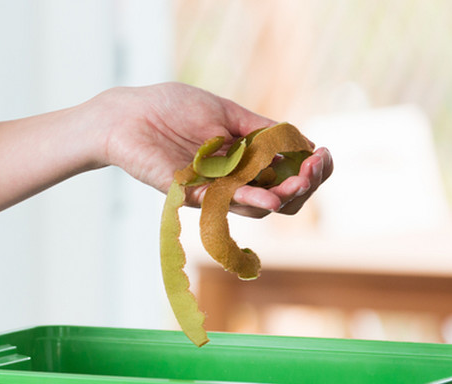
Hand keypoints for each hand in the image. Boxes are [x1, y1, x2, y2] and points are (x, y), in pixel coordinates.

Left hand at [93, 83, 332, 217]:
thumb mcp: (226, 112)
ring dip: (282, 196)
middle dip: (303, 186)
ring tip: (298, 184)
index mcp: (244, 160)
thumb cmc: (171, 108)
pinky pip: (222, 204)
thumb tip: (303, 143)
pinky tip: (268, 197)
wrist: (128, 114)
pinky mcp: (188, 194)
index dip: (311, 170)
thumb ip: (261, 129)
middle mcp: (231, 180)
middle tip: (313, 169)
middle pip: (280, 199)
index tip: (323, 154)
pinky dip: (247, 200)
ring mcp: (210, 190)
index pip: (287, 176)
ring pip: (256, 207)